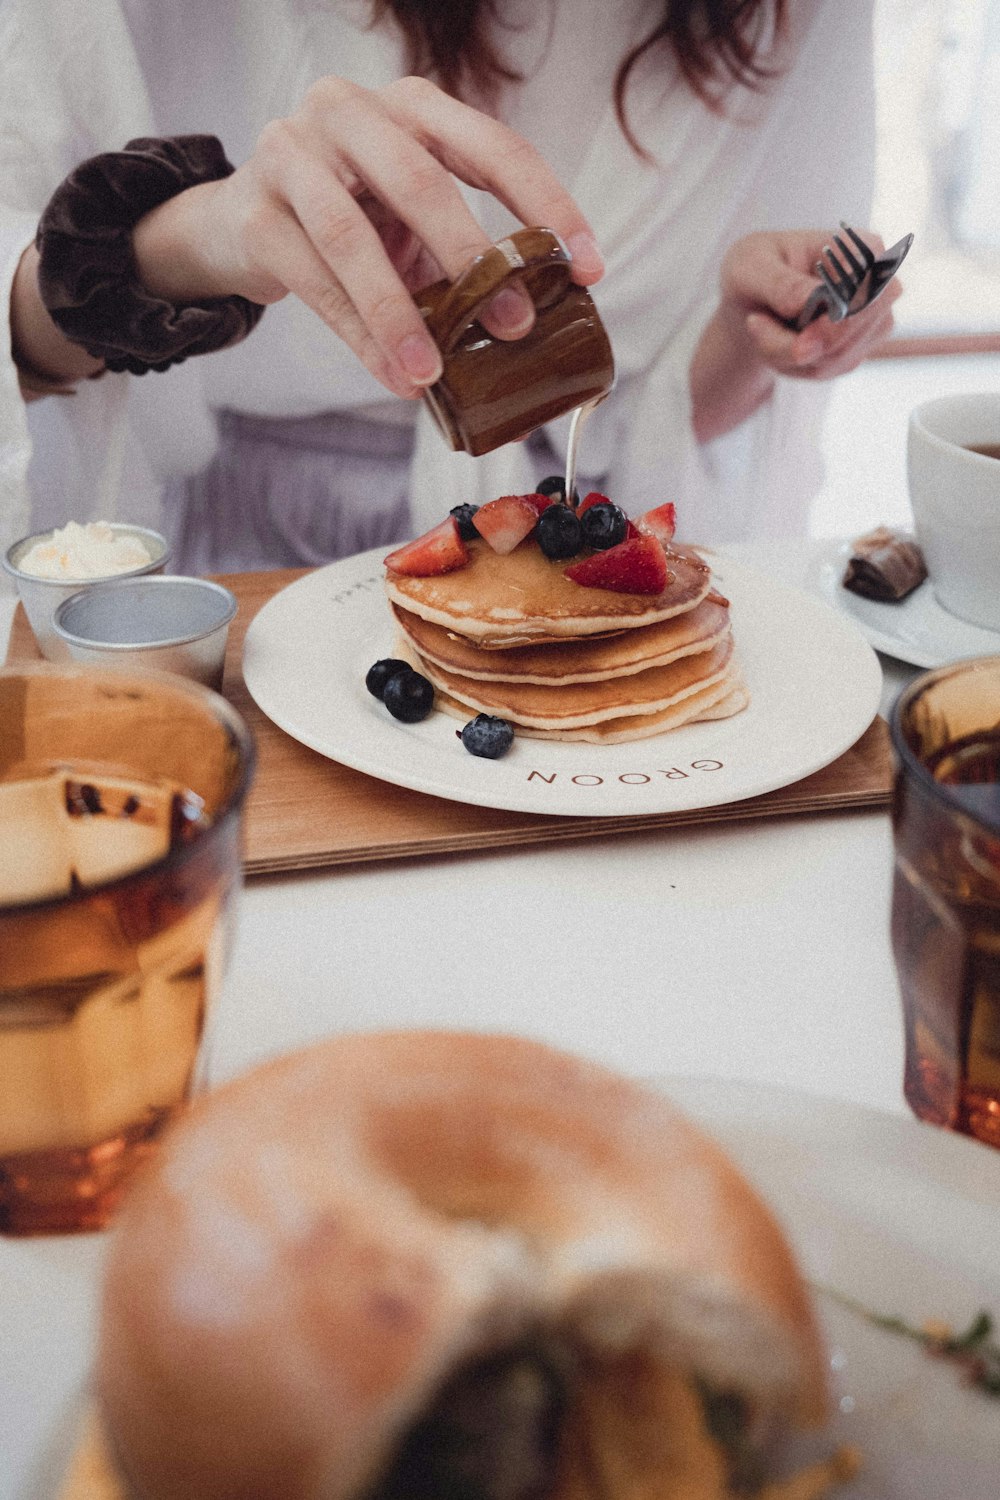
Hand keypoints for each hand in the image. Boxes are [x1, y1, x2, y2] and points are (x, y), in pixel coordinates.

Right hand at [131, 75, 603, 398]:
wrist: (241, 224)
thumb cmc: (349, 219)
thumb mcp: (411, 221)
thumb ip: (461, 254)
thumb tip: (529, 326)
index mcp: (410, 107)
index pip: (492, 146)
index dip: (546, 206)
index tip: (590, 267)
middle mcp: (349, 112)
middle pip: (419, 179)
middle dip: (472, 259)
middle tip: (514, 325)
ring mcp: (292, 154)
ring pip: (351, 236)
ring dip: (399, 314)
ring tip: (432, 374)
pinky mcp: (253, 211)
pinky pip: (311, 280)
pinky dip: (357, 336)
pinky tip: (392, 376)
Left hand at [722, 228, 900, 380]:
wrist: (750, 300)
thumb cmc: (754, 269)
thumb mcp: (752, 267)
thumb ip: (782, 284)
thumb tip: (812, 301)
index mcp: (862, 250)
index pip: (874, 292)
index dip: (842, 321)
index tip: (800, 339)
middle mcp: (876, 287)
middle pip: (857, 331)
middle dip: (804, 343)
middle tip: (757, 327)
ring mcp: (870, 323)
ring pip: (838, 358)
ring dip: (788, 354)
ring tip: (759, 326)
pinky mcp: (855, 350)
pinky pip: (827, 370)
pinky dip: (791, 365)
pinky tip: (773, 341)